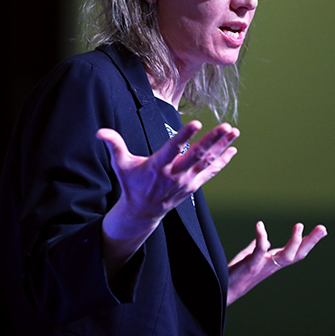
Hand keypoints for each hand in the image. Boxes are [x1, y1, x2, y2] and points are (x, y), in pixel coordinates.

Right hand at [98, 120, 239, 273]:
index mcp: (158, 166)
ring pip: (208, 162)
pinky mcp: (194, 185)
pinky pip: (211, 172)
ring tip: (234, 131)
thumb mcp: (120, 165)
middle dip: (213, 140)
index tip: (196, 123)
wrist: (143, 211)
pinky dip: (223, 161)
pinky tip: (233, 149)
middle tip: (226, 126)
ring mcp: (187, 181)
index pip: (173, 148)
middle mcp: (175, 174)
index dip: (185, 136)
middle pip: (197, 155)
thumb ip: (114, 145)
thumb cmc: (132, 184)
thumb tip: (100, 132)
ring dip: (222, 147)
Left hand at [227, 221, 326, 304]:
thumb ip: (258, 249)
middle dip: (311, 241)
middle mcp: (273, 264)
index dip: (309, 241)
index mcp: (275, 261)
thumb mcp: (251, 258)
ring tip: (299, 225)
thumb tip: (266, 241)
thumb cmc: (238, 274)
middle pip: (298, 254)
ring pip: (287, 256)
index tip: (322, 230)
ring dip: (295, 241)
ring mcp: (264, 266)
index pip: (297, 251)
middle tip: (323, 228)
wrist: (225, 290)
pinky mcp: (251, 265)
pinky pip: (259, 251)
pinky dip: (261, 238)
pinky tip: (260, 225)